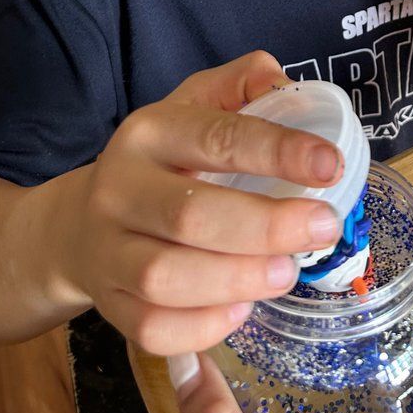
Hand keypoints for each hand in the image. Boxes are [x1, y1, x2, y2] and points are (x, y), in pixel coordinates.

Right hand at [58, 52, 342, 354]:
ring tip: (287, 271)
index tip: (330, 165)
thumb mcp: (196, 105)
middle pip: (190, 215)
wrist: (82, 223)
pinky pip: (154, 328)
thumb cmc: (164, 161)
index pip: (217, 138)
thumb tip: (284, 84)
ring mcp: (107, 251)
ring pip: (166, 278)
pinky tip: (242, 307)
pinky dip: (205, 326)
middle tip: (324, 227)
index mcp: (150, 132)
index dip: (278, 151)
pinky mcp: (109, 305)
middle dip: (267, 227)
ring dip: (239, 279)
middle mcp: (119, 189)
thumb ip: (243, 84)